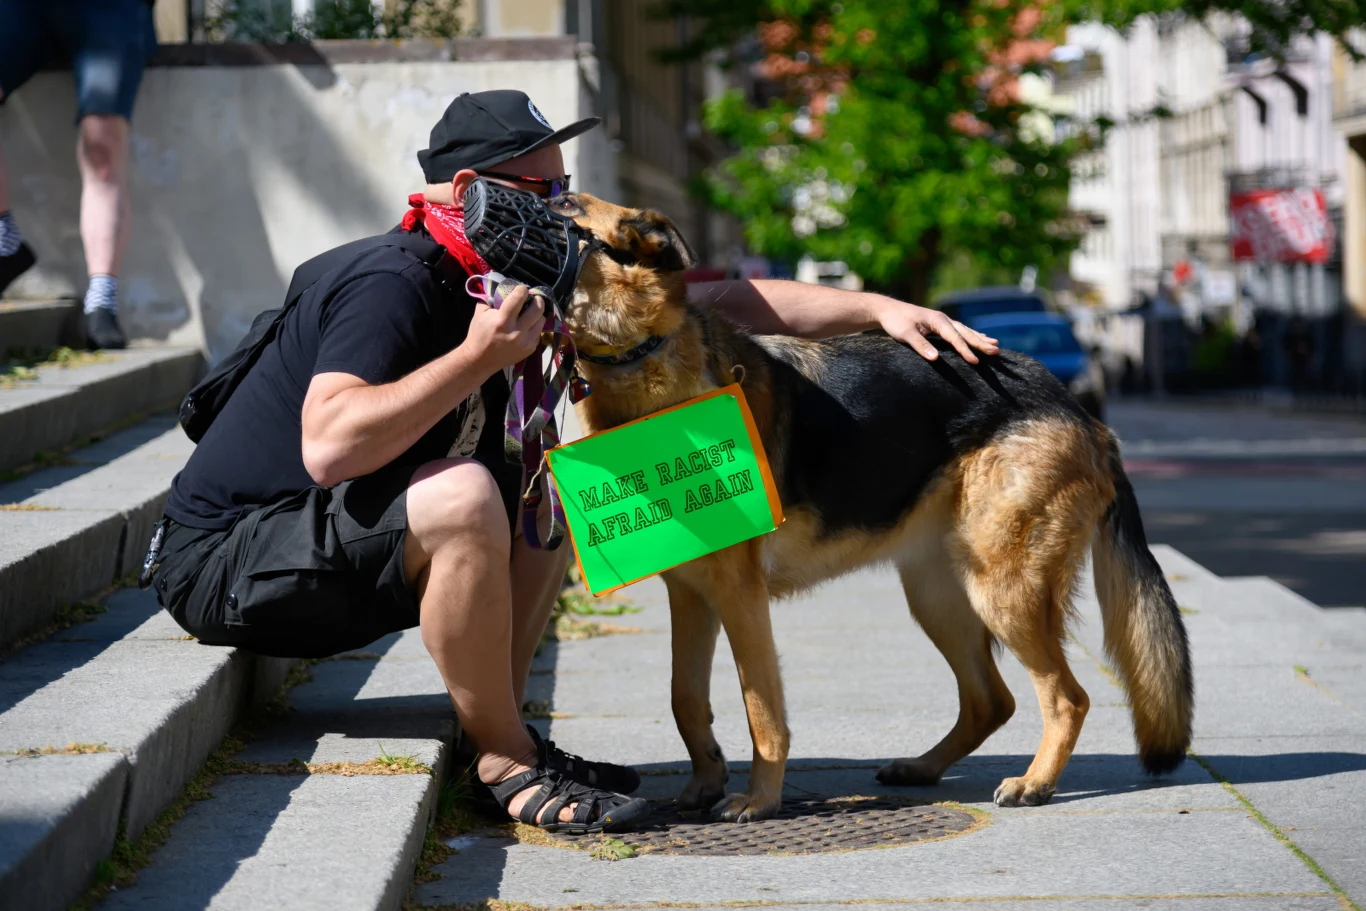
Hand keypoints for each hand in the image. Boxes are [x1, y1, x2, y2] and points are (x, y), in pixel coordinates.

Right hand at [462, 284, 543, 371]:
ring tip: (530, 314)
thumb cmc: (479, 334)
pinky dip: (533, 328)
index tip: (522, 288)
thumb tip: (505, 288)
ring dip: (537, 315)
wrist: (479, 360)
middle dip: (537, 300)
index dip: (522, 290)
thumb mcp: (480, 313)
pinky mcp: (530, 350)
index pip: (519, 298)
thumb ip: (493, 299)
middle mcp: (517, 332)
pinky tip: (525, 328)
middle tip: (534, 298)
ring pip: (541, 321)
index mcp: (502, 321)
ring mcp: (525, 342)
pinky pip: (538, 334)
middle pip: (537, 309)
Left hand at [874, 299, 998, 364]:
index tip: (975, 361)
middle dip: (980, 343)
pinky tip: (978, 338)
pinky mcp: (939, 325)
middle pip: (965, 332)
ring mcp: (942, 321)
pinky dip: (970, 335)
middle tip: (996, 351)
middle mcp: (943, 319)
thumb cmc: (895, 321)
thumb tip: (936, 358)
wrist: (887, 310)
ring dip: (979, 338)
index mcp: (937, 320)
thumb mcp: (905, 334)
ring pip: (965, 330)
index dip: (965, 350)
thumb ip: (920, 345)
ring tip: (995, 345)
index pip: (954, 337)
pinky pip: (959, 331)